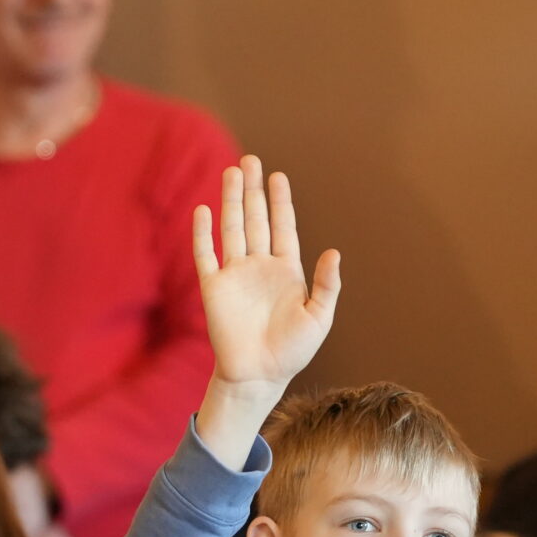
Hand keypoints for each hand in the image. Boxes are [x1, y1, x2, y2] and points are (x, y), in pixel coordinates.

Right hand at [191, 156, 340, 465]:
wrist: (259, 376)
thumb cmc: (292, 351)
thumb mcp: (319, 317)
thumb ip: (326, 285)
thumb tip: (334, 252)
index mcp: (286, 271)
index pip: (283, 228)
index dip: (281, 202)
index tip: (278, 176)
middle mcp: (259, 266)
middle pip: (255, 219)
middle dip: (253, 190)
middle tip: (251, 160)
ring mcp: (235, 274)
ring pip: (232, 229)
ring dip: (232, 201)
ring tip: (232, 173)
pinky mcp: (213, 288)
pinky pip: (206, 255)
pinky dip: (203, 233)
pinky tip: (203, 209)